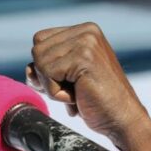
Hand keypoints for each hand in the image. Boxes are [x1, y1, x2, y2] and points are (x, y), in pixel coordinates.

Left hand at [27, 23, 150, 150]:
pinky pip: (47, 75)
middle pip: (37, 50)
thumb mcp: (64, 79)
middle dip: (48, 77)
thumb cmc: (94, 101)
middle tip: (75, 89)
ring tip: (79, 92)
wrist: (122, 120)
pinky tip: (79, 96)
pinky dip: (57, 94)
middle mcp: (86, 31)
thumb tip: (28, 69)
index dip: (45, 66)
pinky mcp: (84, 57)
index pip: (40, 40)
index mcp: (84, 30)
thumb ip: (44, 68)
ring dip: (53, 87)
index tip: (67, 81)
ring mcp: (86, 42)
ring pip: (39, 63)